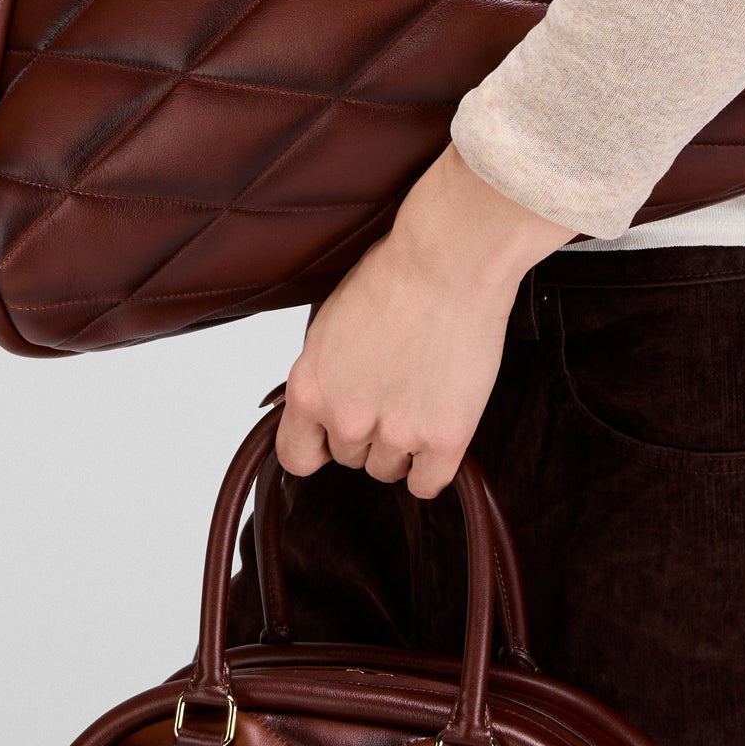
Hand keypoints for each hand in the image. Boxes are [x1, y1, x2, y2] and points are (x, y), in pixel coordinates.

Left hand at [277, 143, 571, 495]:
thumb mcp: (330, 325)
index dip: (317, 447)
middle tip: (394, 392)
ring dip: (403, 446)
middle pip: (350, 458)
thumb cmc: (395, 275)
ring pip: (388, 470)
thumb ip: (325, 373)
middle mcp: (346, 417)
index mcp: (310, 387)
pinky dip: (432, 466)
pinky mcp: (443, 438)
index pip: (296, 455)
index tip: (332, 439)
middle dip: (369, 432)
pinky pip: (428, 483)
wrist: (448, 262)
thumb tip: (329, 400)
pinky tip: (439, 437)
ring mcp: (396, 432)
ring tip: (422, 399)